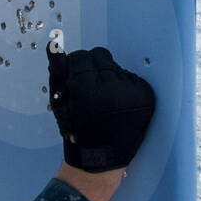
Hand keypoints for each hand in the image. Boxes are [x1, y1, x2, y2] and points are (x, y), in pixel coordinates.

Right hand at [47, 43, 155, 172]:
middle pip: (101, 55)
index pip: (82, 56)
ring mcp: (132, 92)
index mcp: (87, 89)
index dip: (76, 67)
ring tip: (105, 99)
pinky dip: (123, 87)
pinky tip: (118, 103)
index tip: (76, 80)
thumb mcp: (60, 101)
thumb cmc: (76, 129)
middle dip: (92, 68)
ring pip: (116, 66)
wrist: (102, 158)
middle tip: (91, 88)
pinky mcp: (146, 96)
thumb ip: (58, 70)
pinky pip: (131, 78)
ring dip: (108, 77)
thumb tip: (54, 43)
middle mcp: (112, 88)